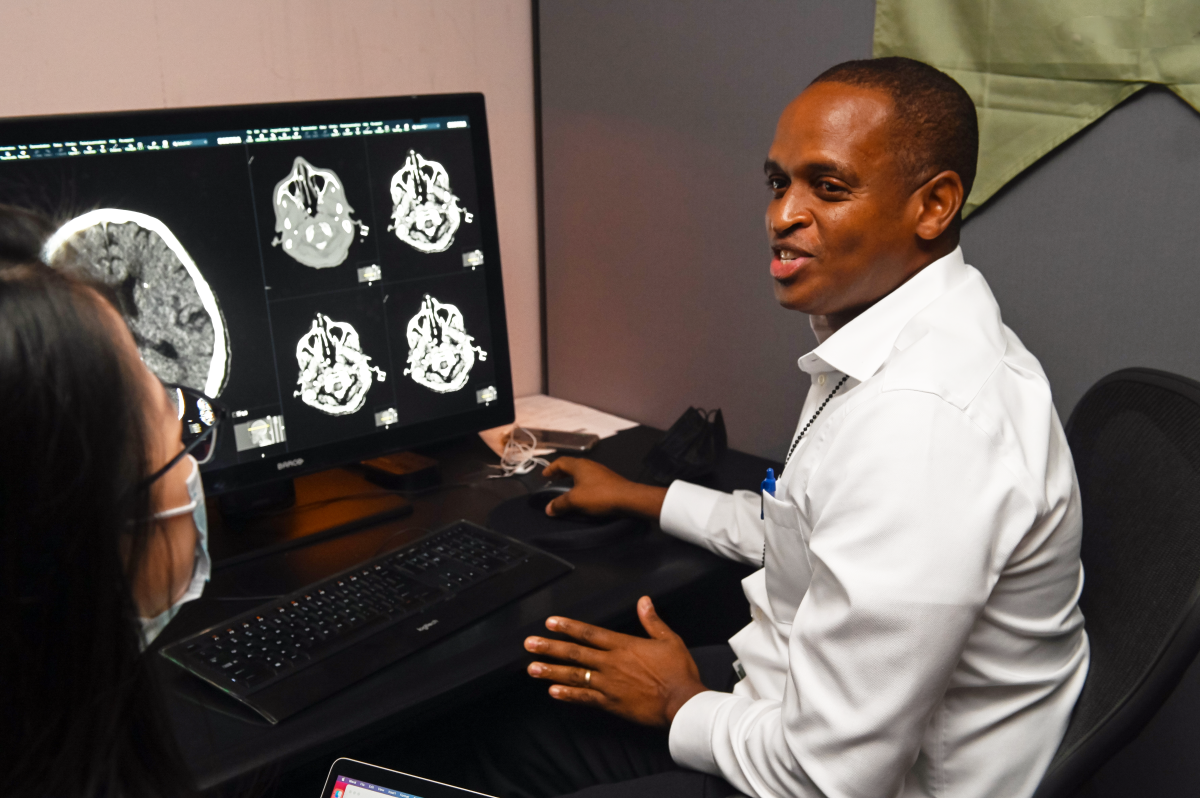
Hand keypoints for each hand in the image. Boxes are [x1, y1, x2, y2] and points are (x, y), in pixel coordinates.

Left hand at [524, 596, 706, 726]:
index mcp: (624, 646)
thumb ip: (652, 621)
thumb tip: (644, 601)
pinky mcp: (611, 703)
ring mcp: (609, 685)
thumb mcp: (669, 640)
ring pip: (575, 676)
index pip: (590, 633)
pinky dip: (568, 695)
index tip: (550, 622)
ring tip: (532, 668)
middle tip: (529, 644)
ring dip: (552, 671)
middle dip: (550, 647)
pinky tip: (553, 693)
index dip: (568, 627)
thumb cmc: (678, 672)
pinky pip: (585, 698)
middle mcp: (612, 664)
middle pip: (575, 653)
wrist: (682, 704)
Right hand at [541, 457, 666, 518]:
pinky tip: (583, 494)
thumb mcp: (575, 500)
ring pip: (582, 472)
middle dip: (561, 473)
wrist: (628, 498)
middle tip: (553, 481)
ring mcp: (600, 472)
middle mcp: (590, 465)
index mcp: (579, 465)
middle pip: (571, 466)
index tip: (544, 476)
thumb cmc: (599, 495)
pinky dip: (582, 484)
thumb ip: (560, 504)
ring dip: (572, 479)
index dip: (551, 468)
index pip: (561, 462)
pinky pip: (590, 479)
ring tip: (567, 489)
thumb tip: (548, 509)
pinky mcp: (608, 480)